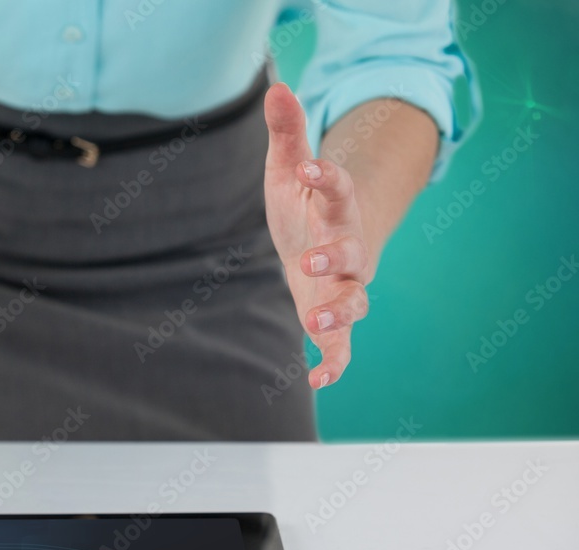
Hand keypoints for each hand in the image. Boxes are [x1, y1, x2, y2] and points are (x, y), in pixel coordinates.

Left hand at [263, 83, 371, 389]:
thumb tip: (277, 85)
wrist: (314, 245)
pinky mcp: (332, 317)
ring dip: (339, 312)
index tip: (305, 165)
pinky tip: (316, 382)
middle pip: (353, 253)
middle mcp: (347, 249)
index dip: (325, 177)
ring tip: (315, 323)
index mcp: (336, 209)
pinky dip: (335, 363)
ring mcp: (343, 287)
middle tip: (311, 260)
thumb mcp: (286, 170)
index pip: (338, 190)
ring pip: (355, 301)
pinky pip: (342, 345)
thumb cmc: (300, 206)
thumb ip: (287, 133)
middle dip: (336, 257)